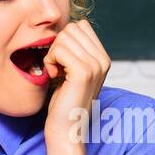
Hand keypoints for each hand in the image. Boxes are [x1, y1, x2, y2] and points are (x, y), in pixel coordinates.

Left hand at [40, 19, 109, 152]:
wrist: (67, 129)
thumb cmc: (65, 101)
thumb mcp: (74, 71)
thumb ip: (76, 50)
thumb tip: (69, 27)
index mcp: (103, 58)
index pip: (81, 26)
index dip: (65, 41)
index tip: (64, 63)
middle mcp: (103, 60)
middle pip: (72, 29)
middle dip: (58, 45)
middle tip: (58, 68)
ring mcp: (95, 66)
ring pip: (64, 37)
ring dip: (53, 54)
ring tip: (57, 73)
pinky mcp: (83, 72)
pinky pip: (59, 50)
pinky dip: (50, 61)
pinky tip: (54, 76)